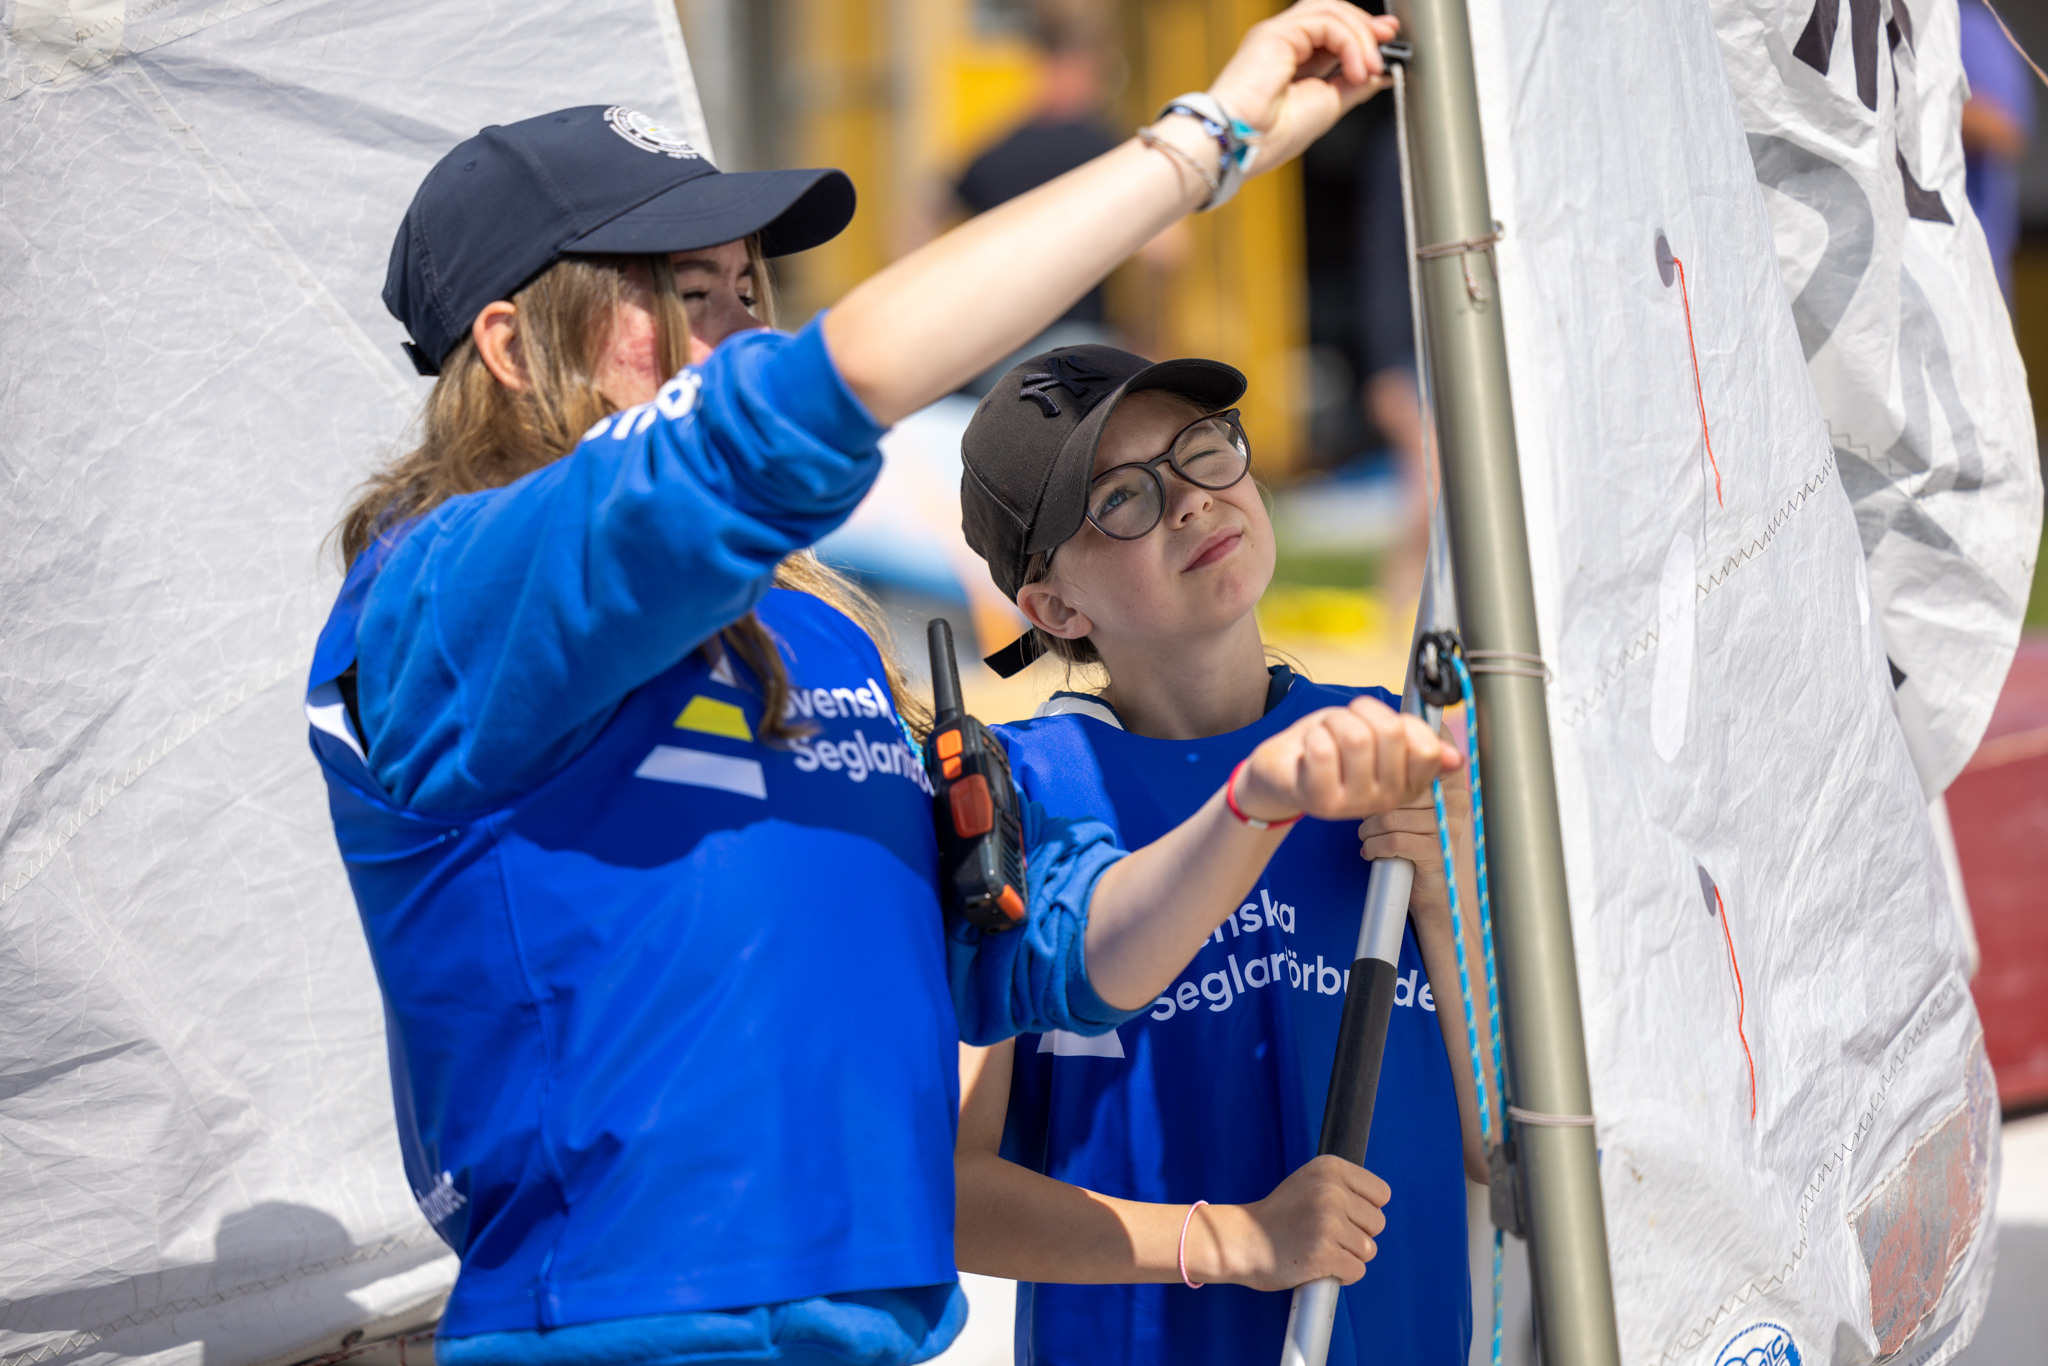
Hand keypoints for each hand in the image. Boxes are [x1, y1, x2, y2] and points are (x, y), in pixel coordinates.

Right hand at [1193, 1156, 1390, 1291]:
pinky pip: (1357, 1271)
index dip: (1364, 1210)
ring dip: (1348, 1256)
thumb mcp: (1308, 1182)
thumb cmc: (1278, 1217)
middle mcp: (1331, 1191)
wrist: (1241, 1241)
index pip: (1381, 1194)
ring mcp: (1328, 1223)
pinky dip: (1342, 1275)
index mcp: (1330, 1168)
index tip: (1342, 1216)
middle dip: (1357, 1235)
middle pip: (1377, 1224)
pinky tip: (1319, 1267)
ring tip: (1320, 1250)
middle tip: (1326, 1236)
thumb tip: (1376, 1203)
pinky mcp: (1324, 1254)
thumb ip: (1342, 1186)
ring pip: (1368, 1250)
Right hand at [1206, 0, 1400, 170]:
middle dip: (1367, 27)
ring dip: (1361, 38)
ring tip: (1370, 69)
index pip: (1333, 31)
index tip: (1388, 46)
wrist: (1241, 145)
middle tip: (1387, 49)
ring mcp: (1279, 34)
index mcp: (1292, 60)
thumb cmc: (1270, 135)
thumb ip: (1353, 85)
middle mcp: (1284, 42)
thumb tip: (1379, 73)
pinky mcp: (1276, 32)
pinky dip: (1349, 42)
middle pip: (1334, 12)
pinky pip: (1326, 21)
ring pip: (1332, 11)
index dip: (1364, 34)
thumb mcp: (1328, 106)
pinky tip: (1356, 68)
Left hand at [1234, 696, 1459, 824]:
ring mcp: (1354, 804)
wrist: (1282, 770)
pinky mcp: (1321, 801)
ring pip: (1356, 736)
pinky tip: (1308, 752)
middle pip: (1390, 732)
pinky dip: (1312, 736)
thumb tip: (1454, 758)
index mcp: (1406, 784)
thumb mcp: (1380, 740)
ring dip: (1334, 722)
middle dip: (1360, 713)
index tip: (1378, 724)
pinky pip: (1323, 748)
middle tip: (1343, 726)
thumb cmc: (1332, 749)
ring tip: (1325, 737)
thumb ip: (1416, 742)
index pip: (1426, 749)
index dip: (1400, 722)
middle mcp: (1385, 798)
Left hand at [1359, 752, 1471, 938]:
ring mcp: (1449, 825)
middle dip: (1373, 805)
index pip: (1418, 756)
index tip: (1373, 780)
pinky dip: (1374, 847)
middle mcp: (1456, 797)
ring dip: (1369, 830)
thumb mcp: (1405, 797)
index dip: (1389, 766)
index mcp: (1450, 776)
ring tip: (1367, 835)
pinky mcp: (1438, 850)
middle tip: (1366, 818)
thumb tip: (1368, 746)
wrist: (1427, 883)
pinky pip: (1393, 841)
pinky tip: (1371, 851)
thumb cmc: (1408, 832)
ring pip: (1390, 817)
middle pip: (1397, 789)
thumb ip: (1397, 771)